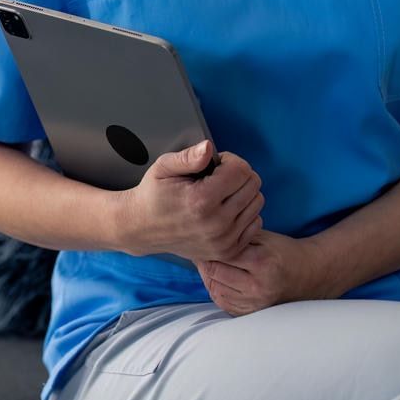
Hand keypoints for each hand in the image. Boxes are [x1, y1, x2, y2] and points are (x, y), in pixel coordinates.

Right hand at [118, 141, 263, 262]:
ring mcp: (223, 240)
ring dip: (243, 193)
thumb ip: (188, 157)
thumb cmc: (154, 194)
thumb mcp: (163, 168)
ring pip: (257, 203)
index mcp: (201, 200)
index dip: (230, 160)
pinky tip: (226, 209)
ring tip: (221, 193)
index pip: (242, 170)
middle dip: (238, 175)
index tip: (216, 164)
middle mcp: (216, 223)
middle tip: (218, 178)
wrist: (142, 228)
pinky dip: (245, 213)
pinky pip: (255, 223)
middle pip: (253, 185)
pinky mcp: (227, 251)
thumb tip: (208, 148)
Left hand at [196, 231, 333, 315]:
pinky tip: (218, 279)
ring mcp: (254, 303)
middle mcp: (257, 287)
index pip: (221, 256)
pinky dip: (216, 290)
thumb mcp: (263, 237)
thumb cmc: (282, 252)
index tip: (202, 241)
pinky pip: (223, 303)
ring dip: (208, 277)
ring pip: (215, 290)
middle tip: (201, 252)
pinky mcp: (251, 312)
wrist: (306, 275)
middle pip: (214, 274)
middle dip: (204, 262)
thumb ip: (236, 236)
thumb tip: (208, 236)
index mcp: (261, 263)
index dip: (207, 247)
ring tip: (209, 265)